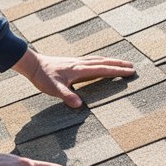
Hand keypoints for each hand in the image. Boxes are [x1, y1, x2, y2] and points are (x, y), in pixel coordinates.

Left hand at [12, 48, 135, 107]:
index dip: (117, 70)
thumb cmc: (43, 77)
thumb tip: (80, 105)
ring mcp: (77, 61)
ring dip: (111, 61)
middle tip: (132, 66)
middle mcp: (80, 63)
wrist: (32, 64)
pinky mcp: (72, 62)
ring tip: (121, 63)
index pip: (103, 69)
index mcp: (79, 70)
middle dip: (119, 64)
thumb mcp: (54, 89)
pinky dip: (100, 61)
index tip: (130, 71)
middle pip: (104, 62)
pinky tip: (100, 63)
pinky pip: (91, 60)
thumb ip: (67, 96)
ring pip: (98, 60)